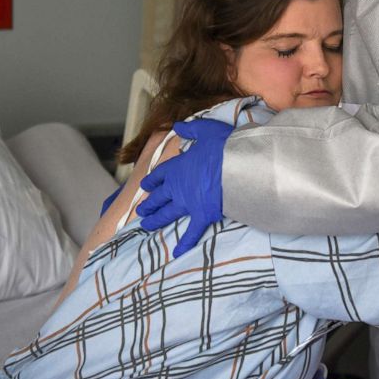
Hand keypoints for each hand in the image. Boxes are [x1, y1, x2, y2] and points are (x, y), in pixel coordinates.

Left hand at [135, 118, 232, 256]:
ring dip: (156, 220)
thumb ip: (190, 130)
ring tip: (146, 226)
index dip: (152, 180)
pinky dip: (184, 243)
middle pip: (160, 197)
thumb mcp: (205, 131)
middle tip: (140, 210)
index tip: (144, 186)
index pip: (160, 175)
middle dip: (150, 203)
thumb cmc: (223, 146)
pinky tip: (176, 252)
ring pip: (168, 214)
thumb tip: (177, 126)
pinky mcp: (202, 216)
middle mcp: (178, 187)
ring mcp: (188, 203)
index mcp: (178, 167)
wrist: (237, 166)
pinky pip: (191, 232)